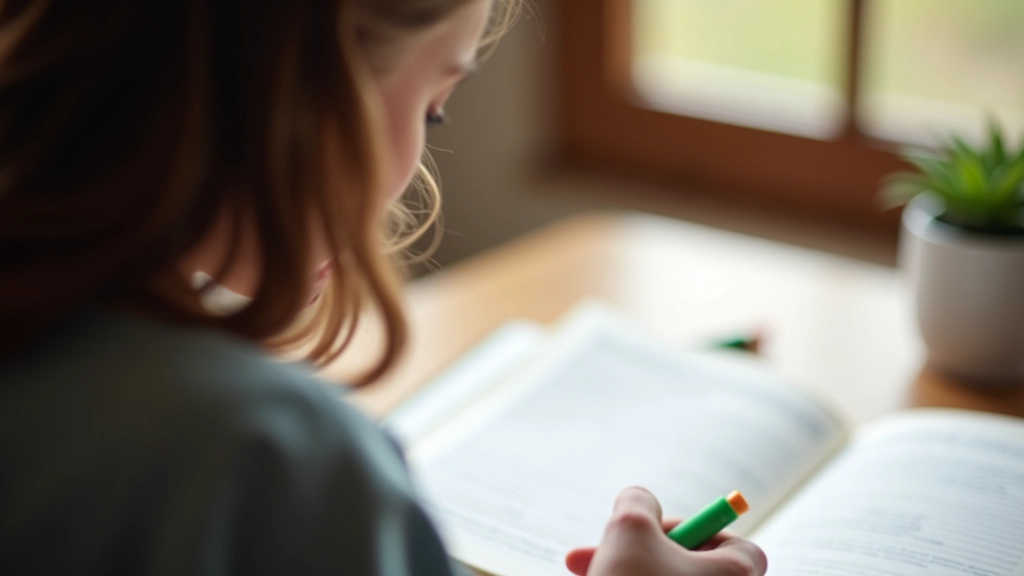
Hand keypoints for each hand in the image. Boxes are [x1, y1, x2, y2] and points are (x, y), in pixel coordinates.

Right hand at [565, 487, 766, 575]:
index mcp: (736, 575)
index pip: (734, 545)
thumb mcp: (629, 527)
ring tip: (588, 573)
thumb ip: (639, 502)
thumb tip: (640, 503)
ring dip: (626, 573)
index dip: (692, 532)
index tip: (651, 533)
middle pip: (692, 569)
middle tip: (596, 554)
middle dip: (638, 554)